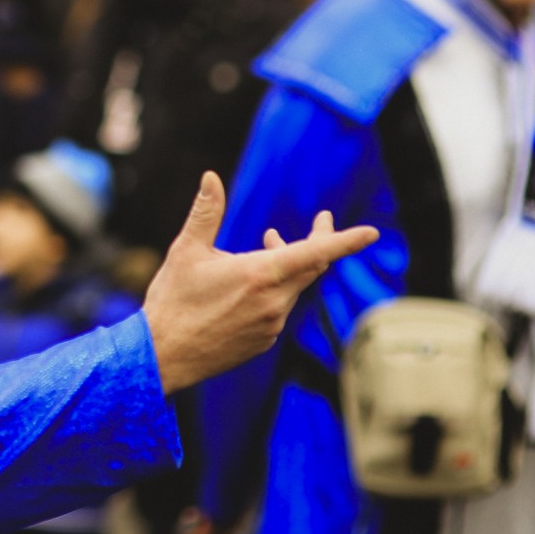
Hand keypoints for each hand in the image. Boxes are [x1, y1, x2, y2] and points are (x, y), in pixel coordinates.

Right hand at [142, 171, 377, 391]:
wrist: (163, 356)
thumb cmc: (172, 301)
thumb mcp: (186, 250)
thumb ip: (205, 212)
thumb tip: (211, 177)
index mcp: (260, 275)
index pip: (316, 252)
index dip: (346, 240)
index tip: (372, 232)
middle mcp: (274, 302)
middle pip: (313, 266)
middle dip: (319, 241)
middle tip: (322, 220)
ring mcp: (272, 325)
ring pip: (295, 287)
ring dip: (290, 263)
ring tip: (269, 243)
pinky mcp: (264, 341)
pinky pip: (281, 309)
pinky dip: (278, 289)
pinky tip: (253, 283)